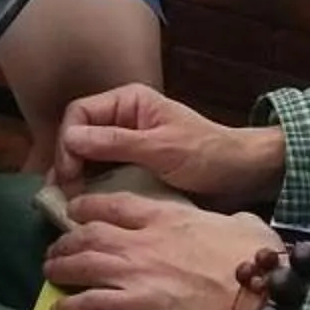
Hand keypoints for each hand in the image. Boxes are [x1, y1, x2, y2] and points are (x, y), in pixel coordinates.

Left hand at [47, 195, 279, 309]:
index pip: (114, 204)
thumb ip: (223, 220)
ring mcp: (137, 272)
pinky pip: (92, 304)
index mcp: (167, 216)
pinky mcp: (138, 306)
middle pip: (89, 234)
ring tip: (49, 271)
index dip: (88, 205)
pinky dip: (71, 306)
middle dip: (67, 239)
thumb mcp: (241, 223)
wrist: (262, 295)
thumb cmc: (257, 258)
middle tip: (56, 247)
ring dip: (60, 267)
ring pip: (82, 265)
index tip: (74, 209)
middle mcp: (143, 240)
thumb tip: (230, 222)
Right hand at [54, 84, 287, 211]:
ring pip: (87, 157)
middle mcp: (122, 119)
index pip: (79, 114)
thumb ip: (115, 142)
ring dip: (77, 178)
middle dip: (67, 162)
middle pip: (78, 136)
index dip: (68, 142)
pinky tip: (87, 206)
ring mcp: (127, 144)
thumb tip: (70, 138)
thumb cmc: (207, 155)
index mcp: (128, 102)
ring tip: (69, 205)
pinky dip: (93, 188)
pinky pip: (104, 174)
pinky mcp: (134, 167)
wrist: (244, 175)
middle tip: (65, 194)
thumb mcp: (161, 148)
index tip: (69, 173)